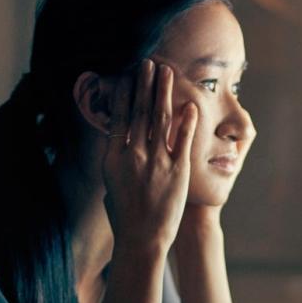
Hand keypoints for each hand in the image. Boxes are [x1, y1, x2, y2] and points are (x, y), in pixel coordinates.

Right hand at [102, 60, 198, 255]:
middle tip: (149, 63)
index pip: (119, 117)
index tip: (128, 74)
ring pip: (161, 119)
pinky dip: (187, 120)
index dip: (125, 93)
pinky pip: (183, 139)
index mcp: (113, 158)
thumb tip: (119, 142)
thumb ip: (117, 160)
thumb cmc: (123, 215)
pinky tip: (190, 103)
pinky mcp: (178, 171)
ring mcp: (157, 162)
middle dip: (145, 84)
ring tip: (167, 72)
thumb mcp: (111, 184)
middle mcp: (134, 155)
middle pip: (140, 111)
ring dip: (163, 92)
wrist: (142, 239)